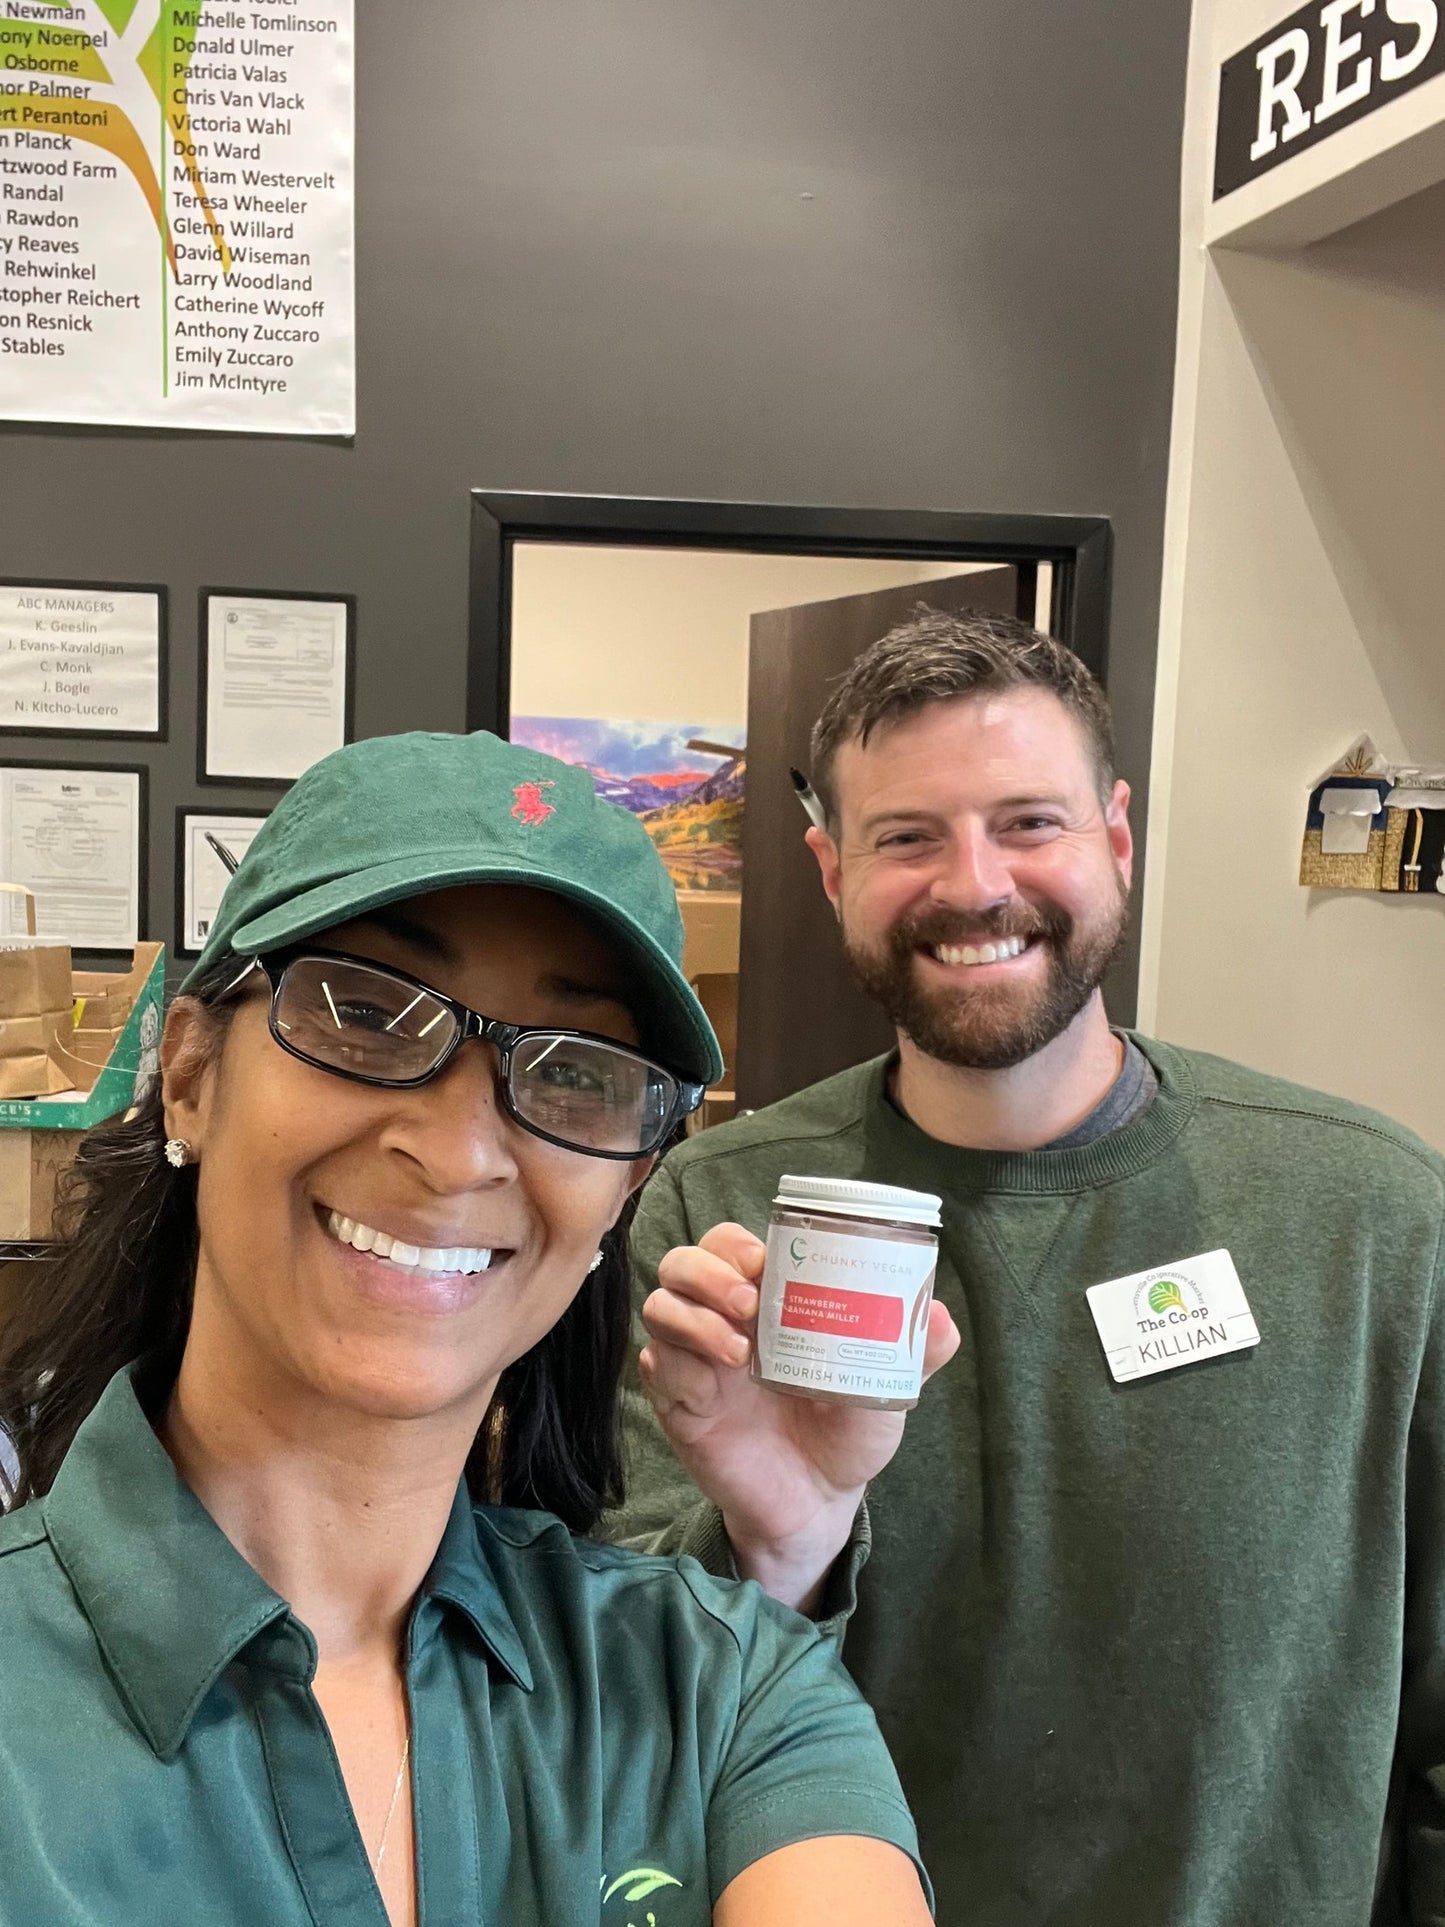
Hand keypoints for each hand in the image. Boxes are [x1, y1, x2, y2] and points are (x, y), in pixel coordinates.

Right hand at [639, 1222, 958, 1610]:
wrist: (818, 1506)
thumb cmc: (845, 1435)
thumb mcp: (884, 1387)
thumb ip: (912, 1351)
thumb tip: (940, 1317)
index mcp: (767, 1302)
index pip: (731, 1245)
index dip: (738, 1244)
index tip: (768, 1263)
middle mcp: (723, 1321)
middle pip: (683, 1263)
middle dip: (708, 1271)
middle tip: (750, 1303)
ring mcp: (695, 1360)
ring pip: (659, 1305)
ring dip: (692, 1316)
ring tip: (741, 1351)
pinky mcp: (679, 1404)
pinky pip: (658, 1366)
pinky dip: (681, 1366)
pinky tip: (716, 1386)